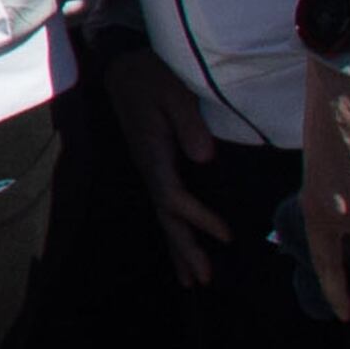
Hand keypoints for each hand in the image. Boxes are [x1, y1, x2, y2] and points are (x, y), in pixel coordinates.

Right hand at [103, 45, 229, 289]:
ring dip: (178, 248)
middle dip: (184, 248)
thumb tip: (204, 157)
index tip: (227, 236)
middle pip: (166, 215)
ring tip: (194, 282)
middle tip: (204, 280)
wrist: (123, 66)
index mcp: (152, 152)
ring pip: (164, 216)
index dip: (199, 217)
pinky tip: (184, 250)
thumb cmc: (151, 75)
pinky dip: (176, 230)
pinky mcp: (155, 167)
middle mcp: (148, 167)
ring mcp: (150, 169)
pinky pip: (165, 206)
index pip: (173, 194)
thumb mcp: (172, 89)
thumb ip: (187, 121)